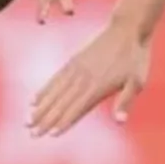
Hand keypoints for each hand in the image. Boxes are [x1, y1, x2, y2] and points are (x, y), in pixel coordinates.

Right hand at [28, 21, 149, 136]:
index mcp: (98, 86)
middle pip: (61, 103)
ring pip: (54, 92)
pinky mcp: (74, 60)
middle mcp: (83, 79)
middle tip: (31, 132)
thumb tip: (120, 121)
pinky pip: (56, 78)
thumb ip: (125, 100)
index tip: (49, 134)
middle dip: (45, 119)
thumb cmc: (135, 57)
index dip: (63, 122)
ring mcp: (76, 68)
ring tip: (27, 119)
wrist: (126, 28)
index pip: (77, 109)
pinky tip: (36, 99)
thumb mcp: (137, 80)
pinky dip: (45, 90)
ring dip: (40, 107)